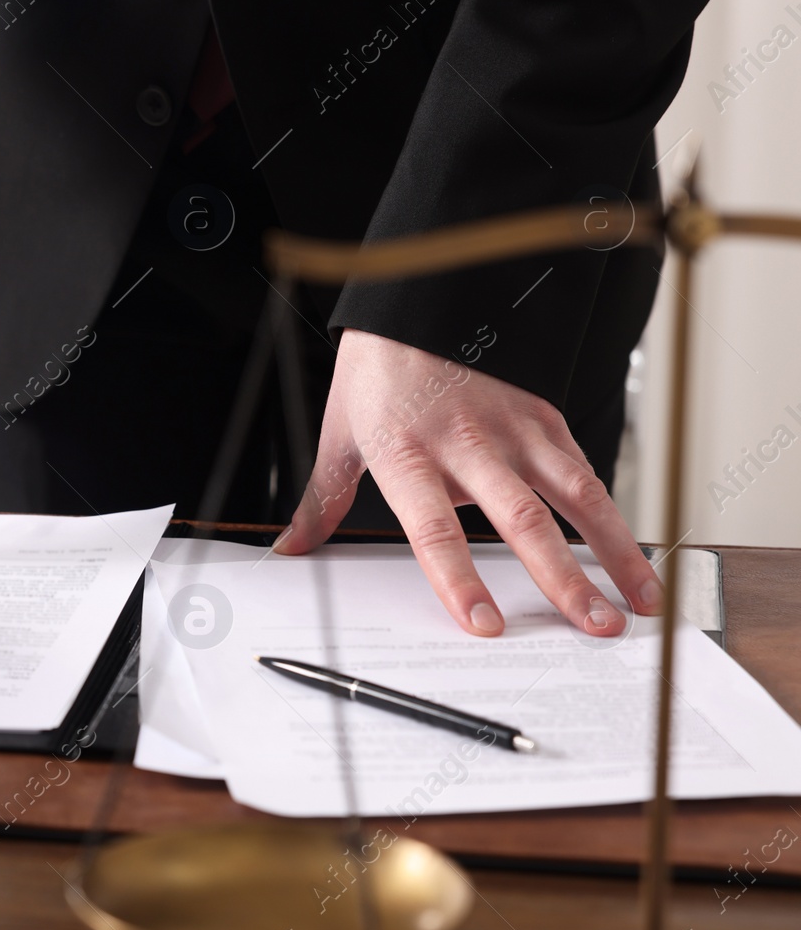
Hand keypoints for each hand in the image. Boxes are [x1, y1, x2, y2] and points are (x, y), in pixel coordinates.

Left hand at [273, 329, 662, 636]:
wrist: (414, 302)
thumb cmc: (375, 371)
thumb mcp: (339, 436)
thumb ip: (323, 501)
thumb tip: (291, 548)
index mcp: (407, 453)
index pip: (433, 529)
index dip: (458, 580)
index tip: (484, 625)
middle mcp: (466, 443)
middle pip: (520, 519)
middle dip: (562, 579)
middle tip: (592, 627)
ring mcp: (513, 428)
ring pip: (574, 495)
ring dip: (611, 551)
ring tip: (638, 600)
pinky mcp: (543, 416)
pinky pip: (583, 469)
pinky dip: (611, 513)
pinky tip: (631, 552)